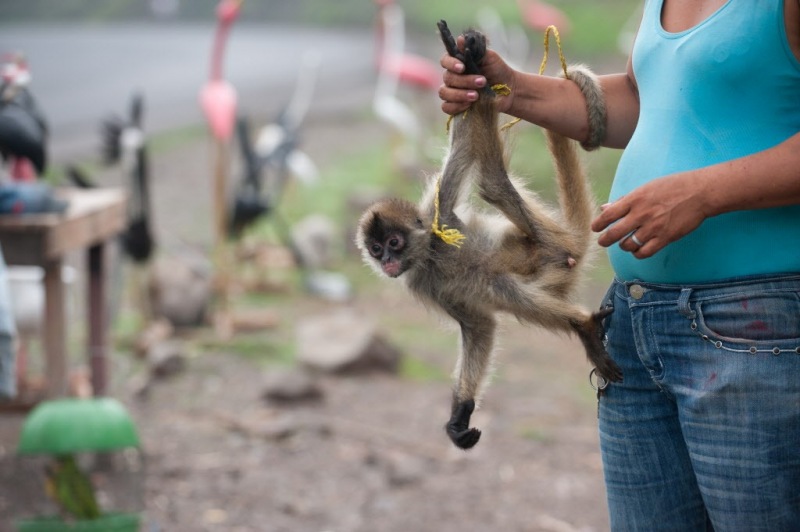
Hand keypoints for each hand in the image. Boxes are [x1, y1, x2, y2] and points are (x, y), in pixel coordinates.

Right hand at [439, 35, 515, 115]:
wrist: (508, 90)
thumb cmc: (498, 70)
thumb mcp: (489, 57)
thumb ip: (475, 50)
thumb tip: (460, 39)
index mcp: (458, 63)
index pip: (445, 60)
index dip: (450, 63)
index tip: (462, 67)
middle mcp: (452, 77)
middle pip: (447, 78)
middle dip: (465, 80)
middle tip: (482, 81)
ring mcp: (453, 92)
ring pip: (444, 93)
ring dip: (459, 94)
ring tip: (476, 96)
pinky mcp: (456, 106)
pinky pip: (447, 107)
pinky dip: (456, 106)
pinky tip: (469, 105)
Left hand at [591, 172, 709, 258]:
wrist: (700, 192)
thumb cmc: (672, 187)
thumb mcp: (646, 188)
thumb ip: (624, 200)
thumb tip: (605, 207)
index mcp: (635, 199)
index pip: (608, 215)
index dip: (598, 224)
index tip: (595, 228)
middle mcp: (642, 214)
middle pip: (614, 233)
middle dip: (605, 240)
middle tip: (603, 241)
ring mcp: (654, 227)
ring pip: (628, 245)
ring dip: (623, 246)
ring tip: (625, 243)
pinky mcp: (665, 237)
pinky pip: (645, 252)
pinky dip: (638, 253)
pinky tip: (638, 249)